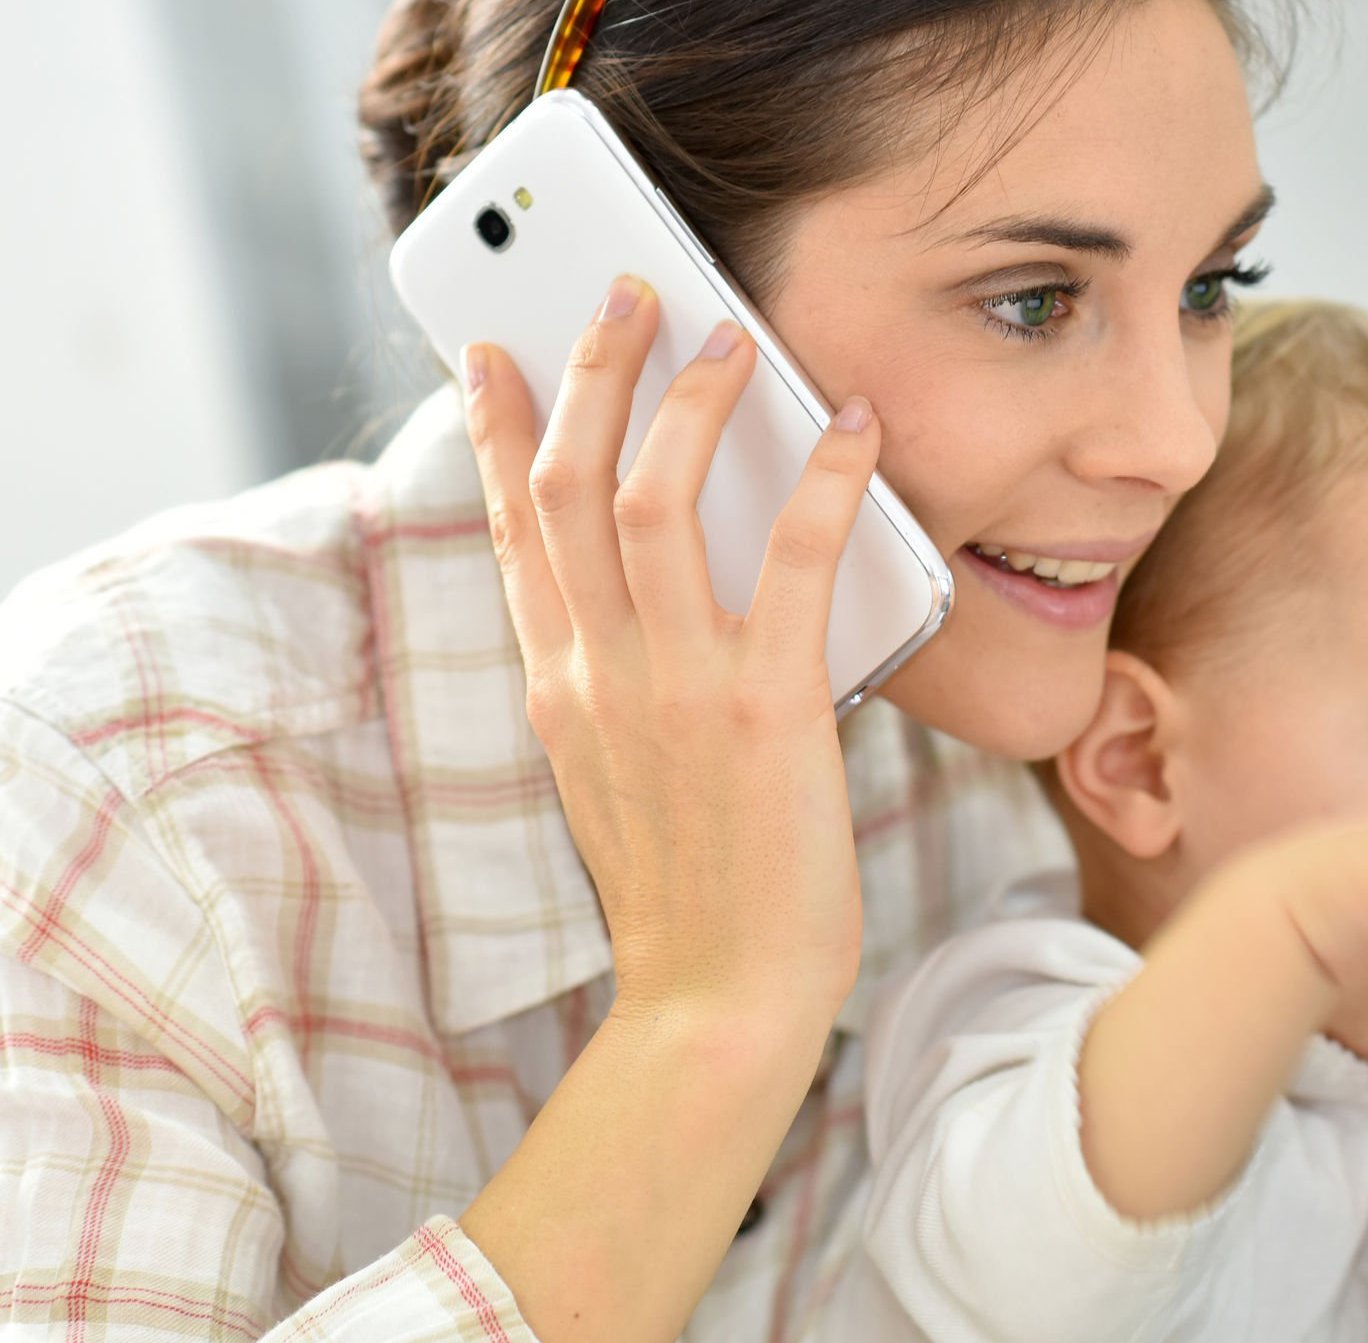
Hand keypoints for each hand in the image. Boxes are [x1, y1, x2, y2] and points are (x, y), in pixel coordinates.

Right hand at [460, 275, 877, 1032]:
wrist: (717, 1006)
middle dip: (590, 372)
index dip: (501, 431)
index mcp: (560, 691)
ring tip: (734, 336)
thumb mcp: (622, 782)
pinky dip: (826, 480)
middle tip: (627, 294)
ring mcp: (673, 689)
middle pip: (566, 486)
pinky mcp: (765, 708)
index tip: (493, 355)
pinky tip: (857, 428)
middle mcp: (597, 675)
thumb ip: (621, 691)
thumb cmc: (693, 901)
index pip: (515, 533)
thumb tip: (649, 619)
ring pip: (653, 499)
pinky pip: (791, 560)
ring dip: (692, 400)